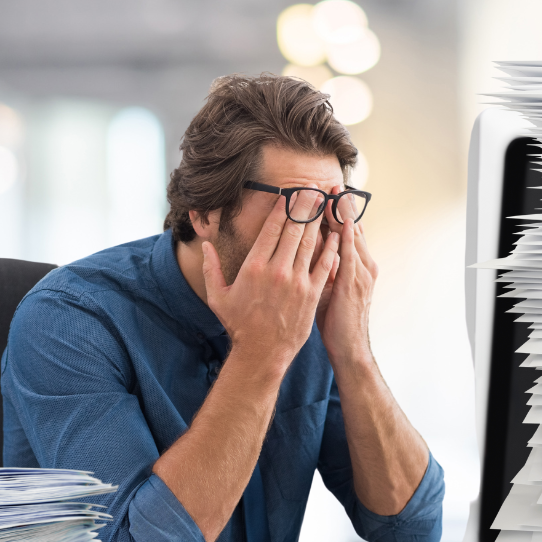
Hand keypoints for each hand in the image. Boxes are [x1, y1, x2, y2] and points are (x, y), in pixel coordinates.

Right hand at [202, 191, 339, 365]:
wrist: (262, 352)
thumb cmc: (239, 325)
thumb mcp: (218, 296)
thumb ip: (211, 268)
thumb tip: (205, 245)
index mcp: (254, 266)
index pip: (272, 228)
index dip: (282, 208)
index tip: (289, 194)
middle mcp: (277, 270)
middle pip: (294, 229)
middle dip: (304, 206)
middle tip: (312, 188)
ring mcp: (296, 282)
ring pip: (310, 243)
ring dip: (318, 221)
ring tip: (325, 203)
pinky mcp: (311, 294)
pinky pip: (324, 265)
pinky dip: (331, 248)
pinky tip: (336, 235)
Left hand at [316, 192, 379, 362]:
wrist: (349, 347)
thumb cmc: (337, 321)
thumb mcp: (331, 290)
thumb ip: (326, 269)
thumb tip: (312, 252)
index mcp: (358, 266)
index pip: (347, 232)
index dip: (339, 212)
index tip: (329, 192)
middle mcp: (363, 265)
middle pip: (352, 228)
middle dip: (342, 205)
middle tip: (333, 183)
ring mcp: (361, 273)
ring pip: (352, 236)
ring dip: (343, 213)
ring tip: (336, 192)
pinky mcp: (353, 283)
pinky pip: (348, 253)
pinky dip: (344, 235)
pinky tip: (338, 220)